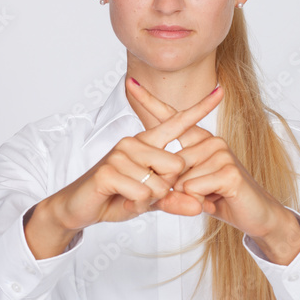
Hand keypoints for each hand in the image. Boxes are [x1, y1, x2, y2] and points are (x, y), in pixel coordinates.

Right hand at [41, 82, 223, 232]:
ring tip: (128, 197)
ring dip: (148, 200)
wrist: (79, 208)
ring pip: (160, 184)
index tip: (220, 90)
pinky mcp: (109, 170)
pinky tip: (120, 201)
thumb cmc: (115, 198)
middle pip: (176, 166)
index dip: (200, 108)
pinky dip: (136, 205)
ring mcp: (119, 153)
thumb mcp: (150, 200)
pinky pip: (143, 193)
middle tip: (141, 193)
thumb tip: (199, 207)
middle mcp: (133, 142)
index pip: (177, 123)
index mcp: (146, 143)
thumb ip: (175, 200)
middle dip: (165, 189)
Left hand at [126, 77, 297, 242]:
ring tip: (211, 196)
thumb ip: (172, 179)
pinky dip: (199, 201)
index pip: (172, 118)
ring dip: (190, 196)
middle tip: (201, 194)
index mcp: (200, 140)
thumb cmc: (221, 198)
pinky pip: (193, 188)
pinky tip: (217, 199)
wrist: (255, 214)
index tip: (130, 82)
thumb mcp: (191, 187)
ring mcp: (221, 153)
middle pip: (170, 164)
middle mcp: (211, 140)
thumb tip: (153, 180)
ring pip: (180, 178)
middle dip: (176, 188)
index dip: (149, 101)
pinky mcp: (229, 171)